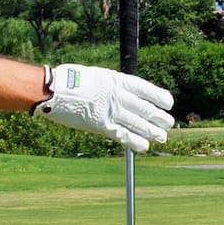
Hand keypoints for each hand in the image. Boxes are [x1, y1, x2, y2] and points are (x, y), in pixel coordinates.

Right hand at [32, 64, 175, 152]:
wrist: (55, 90)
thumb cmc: (71, 80)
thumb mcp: (97, 77)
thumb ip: (111, 86)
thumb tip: (120, 93)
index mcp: (118, 81)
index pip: (146, 89)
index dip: (159, 97)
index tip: (168, 103)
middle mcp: (119, 96)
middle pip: (145, 108)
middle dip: (158, 117)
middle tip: (168, 123)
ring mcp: (111, 111)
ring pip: (138, 123)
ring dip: (152, 131)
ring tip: (162, 137)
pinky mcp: (101, 126)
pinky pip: (123, 135)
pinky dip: (134, 142)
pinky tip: (144, 147)